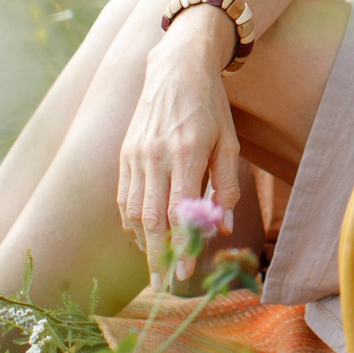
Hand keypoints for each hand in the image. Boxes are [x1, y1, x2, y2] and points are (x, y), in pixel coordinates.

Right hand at [116, 8, 242, 283]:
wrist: (176, 68)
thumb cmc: (210, 107)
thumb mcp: (228, 142)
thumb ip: (226, 184)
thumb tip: (221, 227)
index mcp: (185, 152)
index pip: (178, 211)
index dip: (180, 246)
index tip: (184, 274)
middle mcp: (155, 156)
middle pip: (150, 218)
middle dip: (158, 255)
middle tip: (165, 284)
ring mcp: (135, 155)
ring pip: (133, 211)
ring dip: (143, 243)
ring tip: (156, 265)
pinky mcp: (125, 153)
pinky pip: (124, 196)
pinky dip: (131, 221)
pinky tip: (143, 236)